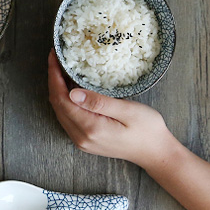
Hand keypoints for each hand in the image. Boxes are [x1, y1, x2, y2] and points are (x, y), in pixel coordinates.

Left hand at [47, 50, 172, 164]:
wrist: (155, 153)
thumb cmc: (147, 130)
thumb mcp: (128, 111)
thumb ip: (99, 103)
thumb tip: (72, 93)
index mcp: (90, 128)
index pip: (61, 99)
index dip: (54, 76)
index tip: (54, 57)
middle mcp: (80, 137)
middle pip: (57, 105)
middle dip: (53, 80)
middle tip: (56, 59)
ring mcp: (81, 141)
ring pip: (60, 111)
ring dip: (58, 90)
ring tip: (60, 69)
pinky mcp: (84, 140)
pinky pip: (67, 118)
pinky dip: (65, 101)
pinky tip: (69, 88)